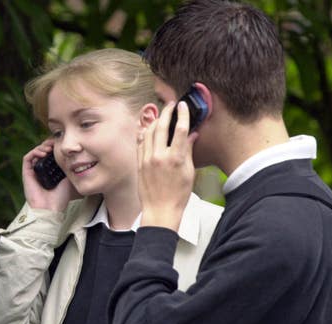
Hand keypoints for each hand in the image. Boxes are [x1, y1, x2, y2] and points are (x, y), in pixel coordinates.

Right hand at [23, 139, 78, 211]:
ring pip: (34, 153)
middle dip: (48, 145)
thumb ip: (69, 168)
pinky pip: (27, 158)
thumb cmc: (60, 198)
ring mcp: (33, 172)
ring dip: (42, 147)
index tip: (61, 145)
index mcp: (50, 172)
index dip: (54, 148)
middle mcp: (41, 171)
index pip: (50, 155)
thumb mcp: (68, 179)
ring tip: (50, 148)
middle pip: (42, 152)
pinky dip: (34, 152)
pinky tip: (43, 153)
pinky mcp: (26, 173)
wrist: (50, 209)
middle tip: (55, 143)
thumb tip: (74, 156)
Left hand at [137, 101, 196, 230]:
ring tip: (160, 115)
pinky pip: (140, 143)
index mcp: (176, 158)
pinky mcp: (139, 164)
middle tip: (171, 105)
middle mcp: (160, 156)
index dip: (182, 114)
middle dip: (167, 112)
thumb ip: (189, 151)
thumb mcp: (189, 173)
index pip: (181, 129)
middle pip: (162, 126)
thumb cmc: (178, 195)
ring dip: (155, 120)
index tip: (182, 105)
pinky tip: (147, 128)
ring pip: (148, 132)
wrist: (160, 210)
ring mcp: (147, 159)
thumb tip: (192, 135)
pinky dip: (144, 133)